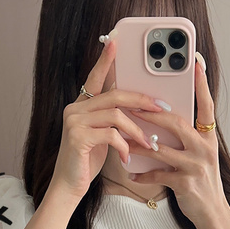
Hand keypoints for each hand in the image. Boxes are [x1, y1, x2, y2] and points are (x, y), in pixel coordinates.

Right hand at [50, 39, 162, 200]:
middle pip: (115, 95)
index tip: (115, 42)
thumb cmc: (86, 162)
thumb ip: (112, 120)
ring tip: (147, 143)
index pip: (95, 77)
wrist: (68, 187)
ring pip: (116, 115)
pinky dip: (124, 146)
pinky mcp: (77, 137)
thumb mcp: (102, 137)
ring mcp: (74, 122)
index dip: (106, 60)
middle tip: (161, 107)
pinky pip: (111, 134)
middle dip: (141, 100)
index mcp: (81, 106)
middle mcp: (75, 109)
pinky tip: (126, 158)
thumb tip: (137, 109)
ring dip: (137, 129)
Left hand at [127, 57, 227, 225]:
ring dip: (139, 144)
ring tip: (123, 140)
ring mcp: (196, 166)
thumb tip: (162, 119)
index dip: (201, 84)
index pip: (206, 106)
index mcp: (209, 138)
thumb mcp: (200, 155)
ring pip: (161, 149)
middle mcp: (205, 149)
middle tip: (132, 105)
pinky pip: (158, 175)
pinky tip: (131, 173)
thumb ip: (186, 137)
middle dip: (151, 114)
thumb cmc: (201, 181)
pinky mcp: (186, 184)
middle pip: (176, 123)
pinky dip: (142, 174)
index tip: (195, 63)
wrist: (212, 213)